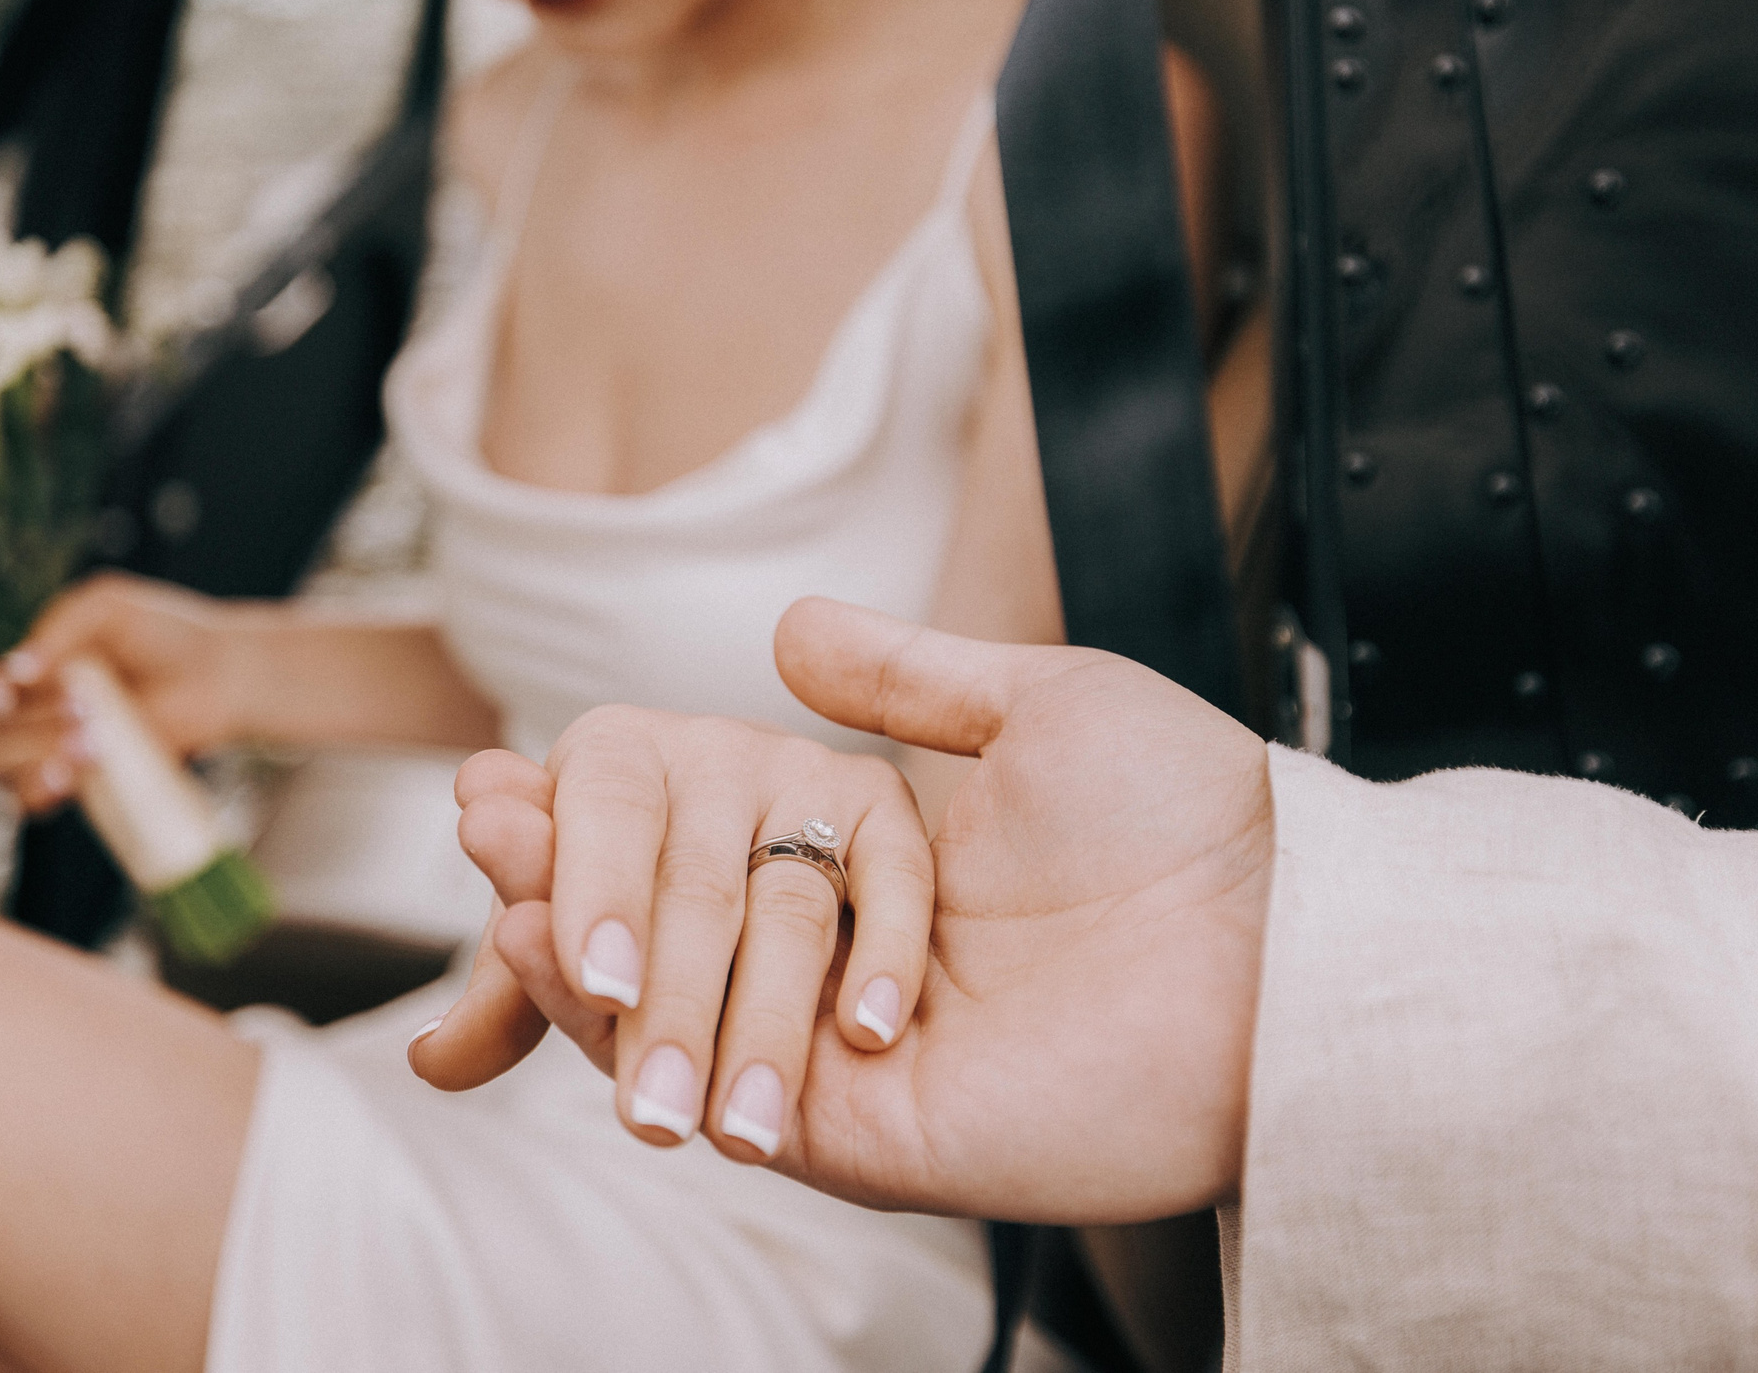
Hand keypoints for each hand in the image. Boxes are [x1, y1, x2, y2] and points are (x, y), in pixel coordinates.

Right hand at [0, 572, 270, 811]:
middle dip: (23, 717)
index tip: (0, 687)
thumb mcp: (107, 605)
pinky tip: (76, 770)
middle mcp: (18, 696)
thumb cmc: (163, 633)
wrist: (215, 678)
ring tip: (94, 735)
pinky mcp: (65, 776)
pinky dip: (40, 787)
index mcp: (17, 648)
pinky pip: (23, 798)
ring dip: (35, 750)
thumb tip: (14, 670)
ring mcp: (37, 740)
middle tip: (83, 703)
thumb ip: (58, 625)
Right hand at [413, 598, 1275, 1224]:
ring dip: (571, 948)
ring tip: (506, 881)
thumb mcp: (1044, 701)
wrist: (1277, 941)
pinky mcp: (858, 1130)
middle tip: (480, 821)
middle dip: (561, 882)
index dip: (602, 823)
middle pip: (664, 929)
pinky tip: (563, 953)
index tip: (511, 781)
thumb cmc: (1187, 816)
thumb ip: (909, 676)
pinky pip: (716, 1082)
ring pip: (671, 1008)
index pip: (701, 843)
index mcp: (877, 859)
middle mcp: (845, 957)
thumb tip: (786, 626)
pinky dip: (627, 1029)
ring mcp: (842, 1049)